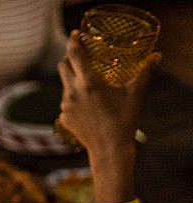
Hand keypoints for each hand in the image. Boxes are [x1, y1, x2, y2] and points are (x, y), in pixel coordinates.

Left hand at [57, 30, 158, 156]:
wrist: (109, 149)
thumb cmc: (124, 121)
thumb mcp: (134, 94)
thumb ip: (144, 73)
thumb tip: (156, 57)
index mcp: (88, 82)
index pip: (74, 54)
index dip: (72, 41)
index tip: (74, 35)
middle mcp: (72, 92)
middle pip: (62, 66)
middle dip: (69, 58)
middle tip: (79, 56)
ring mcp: (65, 106)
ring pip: (64, 85)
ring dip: (73, 80)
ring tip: (89, 85)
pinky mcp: (63, 117)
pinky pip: (66, 102)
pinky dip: (74, 98)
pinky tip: (88, 105)